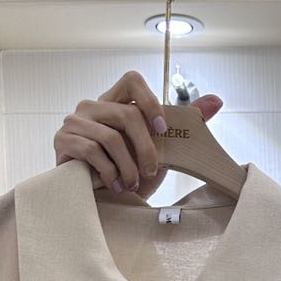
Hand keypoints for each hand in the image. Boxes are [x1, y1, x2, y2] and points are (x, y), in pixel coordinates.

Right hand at [53, 70, 224, 197]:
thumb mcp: (162, 149)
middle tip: (151, 171)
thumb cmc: (128, 172)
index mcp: (116, 102)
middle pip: (128, 114)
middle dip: (147, 149)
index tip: (164, 129)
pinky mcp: (63, 140)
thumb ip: (185, 123)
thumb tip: (217, 100)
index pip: (132, 79)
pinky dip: (110, 173)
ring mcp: (74, 121)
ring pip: (111, 137)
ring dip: (129, 167)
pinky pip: (92, 151)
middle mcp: (92, 106)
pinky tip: (115, 185)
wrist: (98, 201)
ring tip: (132, 184)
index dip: (151, 101)